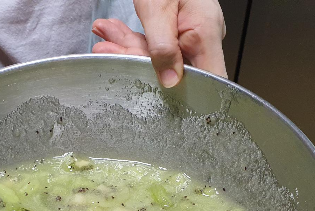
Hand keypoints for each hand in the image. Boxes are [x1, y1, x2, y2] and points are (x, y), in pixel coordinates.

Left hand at [92, 0, 226, 87]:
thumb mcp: (157, 10)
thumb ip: (163, 48)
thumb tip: (170, 81)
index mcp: (206, 34)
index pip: (209, 80)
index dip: (188, 94)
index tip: (162, 97)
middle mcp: (202, 37)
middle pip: (176, 71)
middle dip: (140, 65)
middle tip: (111, 56)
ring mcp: (189, 35)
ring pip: (160, 58)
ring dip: (129, 50)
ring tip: (105, 41)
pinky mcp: (176, 31)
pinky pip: (155, 45)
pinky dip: (132, 40)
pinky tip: (113, 35)